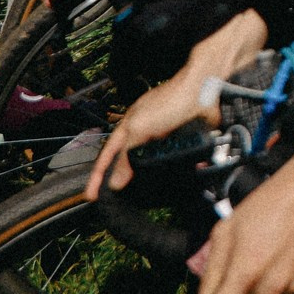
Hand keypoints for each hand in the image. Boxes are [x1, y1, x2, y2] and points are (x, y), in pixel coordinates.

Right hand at [88, 64, 223, 199]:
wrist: (203, 92)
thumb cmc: (170, 100)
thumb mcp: (140, 128)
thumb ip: (126, 155)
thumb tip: (114, 181)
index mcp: (129, 128)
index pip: (107, 156)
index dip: (97, 176)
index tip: (90, 195)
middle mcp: (144, 134)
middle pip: (127, 163)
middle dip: (120, 181)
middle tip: (115, 202)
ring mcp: (163, 139)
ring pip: (150, 165)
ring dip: (148, 181)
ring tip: (142, 198)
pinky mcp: (182, 143)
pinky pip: (176, 162)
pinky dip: (176, 173)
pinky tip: (176, 183)